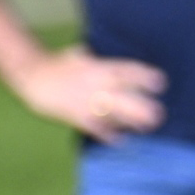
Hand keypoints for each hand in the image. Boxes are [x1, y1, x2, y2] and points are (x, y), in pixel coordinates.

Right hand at [12, 47, 165, 142]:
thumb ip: (99, 59)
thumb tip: (112, 56)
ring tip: (146, 127)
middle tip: (159, 113)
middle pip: (123, 96)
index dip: (144, 77)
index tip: (161, 83)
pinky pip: (96, 128)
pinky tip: (120, 140)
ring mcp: (86, 102)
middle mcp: (95, 85)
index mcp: (98, 68)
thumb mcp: (80, 55)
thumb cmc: (60, 64)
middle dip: (142, 106)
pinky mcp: (76, 116)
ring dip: (130, 122)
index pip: (126, 71)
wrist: (33, 77)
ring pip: (113, 114)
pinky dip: (108, 135)